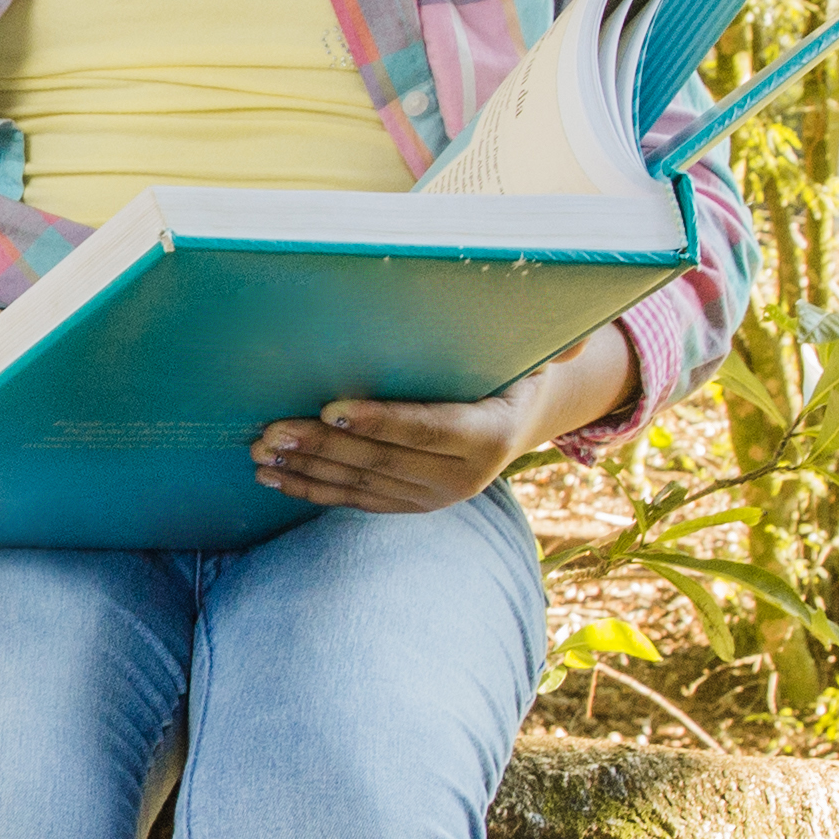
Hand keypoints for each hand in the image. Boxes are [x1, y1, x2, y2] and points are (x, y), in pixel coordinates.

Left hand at [253, 325, 638, 516]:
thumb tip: (579, 333)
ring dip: (305, 469)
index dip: (378, 419)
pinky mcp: (408, 506)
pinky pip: (353, 501)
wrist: (518, 421)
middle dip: (322, 446)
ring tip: (260, 451)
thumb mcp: (537, 354)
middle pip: (382, 460)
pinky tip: (273, 478)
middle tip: (271, 429)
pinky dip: (311, 489)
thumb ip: (554, 345)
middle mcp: (461, 477)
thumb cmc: (515, 371)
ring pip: (360, 484)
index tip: (329, 406)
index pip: (427, 427)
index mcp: (489, 435)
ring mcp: (432, 498)